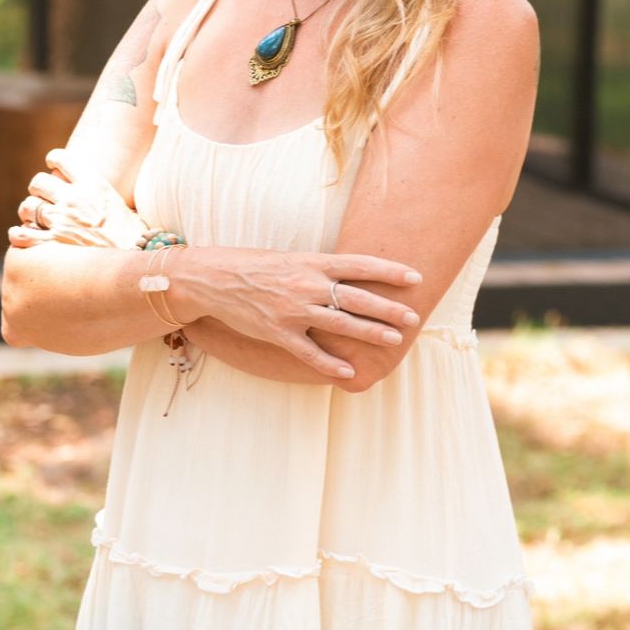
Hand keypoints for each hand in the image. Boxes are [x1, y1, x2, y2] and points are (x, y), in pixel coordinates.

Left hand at [8, 148, 145, 249]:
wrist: (137, 260)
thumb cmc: (134, 236)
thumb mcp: (122, 205)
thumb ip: (102, 195)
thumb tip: (96, 194)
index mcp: (93, 185)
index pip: (62, 159)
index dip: (53, 158)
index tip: (52, 163)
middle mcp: (73, 200)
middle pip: (38, 182)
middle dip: (38, 188)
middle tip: (42, 196)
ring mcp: (60, 222)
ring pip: (28, 206)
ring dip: (29, 212)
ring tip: (34, 218)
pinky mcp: (51, 245)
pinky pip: (21, 235)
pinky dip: (18, 235)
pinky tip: (21, 235)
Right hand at [177, 246, 421, 378]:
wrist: (214, 278)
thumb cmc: (256, 265)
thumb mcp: (292, 259)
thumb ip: (321, 269)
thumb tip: (353, 276)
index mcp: (313, 262)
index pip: (360, 265)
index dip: (390, 271)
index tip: (415, 277)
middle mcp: (307, 285)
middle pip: (358, 298)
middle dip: (389, 308)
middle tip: (413, 317)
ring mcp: (293, 311)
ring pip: (341, 324)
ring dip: (370, 333)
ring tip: (394, 340)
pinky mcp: (278, 333)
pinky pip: (309, 352)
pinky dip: (330, 363)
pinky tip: (350, 371)